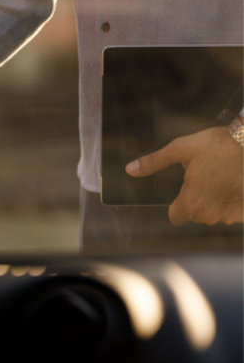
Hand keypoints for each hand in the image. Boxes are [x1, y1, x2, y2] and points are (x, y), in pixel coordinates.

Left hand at [126, 126, 243, 224]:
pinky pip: (233, 213)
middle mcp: (210, 214)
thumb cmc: (217, 145)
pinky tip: (235, 184)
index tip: (185, 189)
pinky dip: (233, 202)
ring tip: (222, 178)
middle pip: (196, 215)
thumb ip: (154, 162)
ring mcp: (230, 216)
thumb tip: (129, 170)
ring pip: (215, 213)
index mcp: (191, 202)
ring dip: (216, 201)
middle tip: (206, 178)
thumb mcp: (180, 149)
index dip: (177, 205)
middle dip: (197, 200)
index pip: (176, 217)